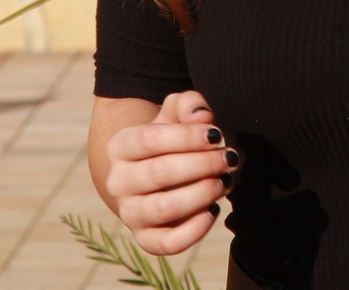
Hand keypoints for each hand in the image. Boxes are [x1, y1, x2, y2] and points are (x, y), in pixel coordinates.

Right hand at [105, 90, 238, 254]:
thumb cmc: (171, 139)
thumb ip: (188, 105)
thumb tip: (202, 116)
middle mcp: (118, 182)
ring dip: (202, 193)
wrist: (156, 175)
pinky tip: (213, 209)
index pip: (149, 139)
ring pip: (165, 208)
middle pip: (160, 173)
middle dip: (202, 164)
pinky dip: (196, 229)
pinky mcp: (147, 239)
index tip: (216, 134)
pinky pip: (169, 243)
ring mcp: (130, 213)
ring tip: (224, 181)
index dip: (187, 137)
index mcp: (119, 146)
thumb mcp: (175, 114)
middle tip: (229, 158)